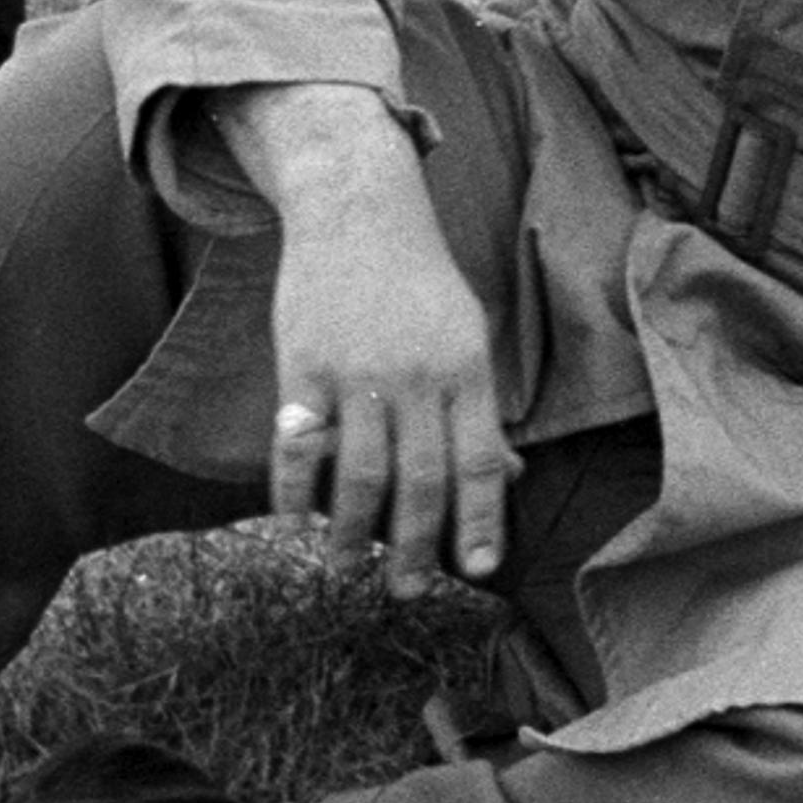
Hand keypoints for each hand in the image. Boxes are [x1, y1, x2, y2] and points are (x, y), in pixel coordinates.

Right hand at [226, 83, 514, 595]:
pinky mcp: (303, 365)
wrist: (358, 211)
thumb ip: (480, 407)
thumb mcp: (467, 334)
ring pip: (357, 475)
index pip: (482, 460)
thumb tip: (510, 476)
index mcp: (467, 368)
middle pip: (420, 481)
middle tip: (409, 592)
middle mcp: (417, 375)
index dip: (483, 519)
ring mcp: (357, 372)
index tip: (482, 569)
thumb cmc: (420, 284)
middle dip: (417, 548)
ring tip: (347, 570)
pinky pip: (297, 445)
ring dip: (352, 535)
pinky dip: (293, 493)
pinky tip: (296, 524)